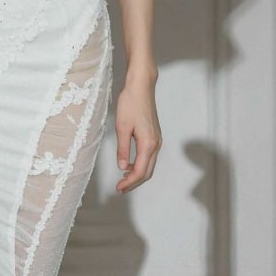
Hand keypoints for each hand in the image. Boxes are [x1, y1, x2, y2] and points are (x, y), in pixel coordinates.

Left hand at [114, 77, 161, 192]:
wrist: (141, 87)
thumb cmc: (130, 103)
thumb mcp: (122, 127)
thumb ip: (123, 149)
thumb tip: (122, 167)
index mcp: (148, 143)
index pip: (140, 171)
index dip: (130, 183)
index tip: (118, 188)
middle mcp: (156, 144)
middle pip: (148, 172)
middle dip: (134, 183)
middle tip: (120, 188)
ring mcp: (157, 140)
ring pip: (150, 165)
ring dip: (138, 174)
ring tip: (123, 179)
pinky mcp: (154, 136)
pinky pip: (149, 156)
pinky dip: (141, 164)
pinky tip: (130, 164)